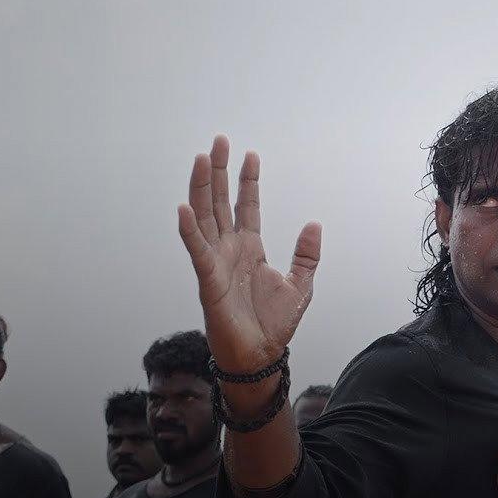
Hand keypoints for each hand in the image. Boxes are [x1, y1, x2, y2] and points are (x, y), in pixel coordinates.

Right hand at [176, 135, 320, 372]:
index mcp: (251, 248)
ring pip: (204, 217)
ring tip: (202, 159)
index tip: (250, 155)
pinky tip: (185, 208)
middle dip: (219, 172)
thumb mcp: (301, 285)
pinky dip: (189, 230)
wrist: (261, 355)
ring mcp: (216, 262)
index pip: (247, 206)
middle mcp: (230, 250)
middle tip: (219, 142)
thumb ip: (306, 255)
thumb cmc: (275, 325)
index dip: (247, 181)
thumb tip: (313, 225)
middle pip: (220, 202)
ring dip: (201, 188)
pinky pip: (196, 250)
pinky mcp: (208, 279)